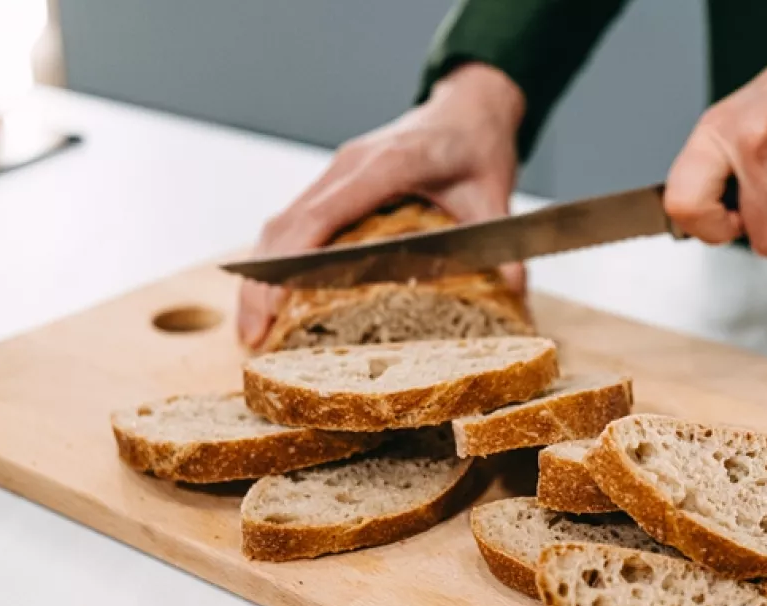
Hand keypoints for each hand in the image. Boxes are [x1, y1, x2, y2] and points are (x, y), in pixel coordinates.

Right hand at [237, 62, 525, 347]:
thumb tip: (514, 290)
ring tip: (252, 329)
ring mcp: (335, 173)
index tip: (273, 302)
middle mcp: (349, 167)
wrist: (467, 108)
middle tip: (252, 337)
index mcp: (385, 165)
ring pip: (280, 223)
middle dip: (262, 281)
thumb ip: (501, 243)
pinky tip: (271, 299)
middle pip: (287, 224)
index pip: (323, 215)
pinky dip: (275, 260)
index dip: (292, 260)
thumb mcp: (494, 194)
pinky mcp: (332, 184)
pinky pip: (292, 222)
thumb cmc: (476, 147)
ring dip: (260, 275)